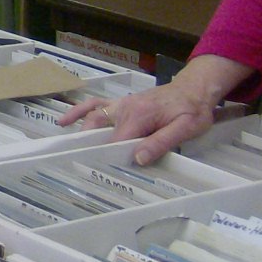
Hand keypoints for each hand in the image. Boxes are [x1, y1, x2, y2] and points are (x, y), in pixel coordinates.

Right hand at [58, 81, 217, 165]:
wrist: (195, 88)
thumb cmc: (193, 109)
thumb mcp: (186, 128)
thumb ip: (161, 142)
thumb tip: (137, 158)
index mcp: (139, 116)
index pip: (116, 141)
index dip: (109, 157)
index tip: (103, 172)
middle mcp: (125, 108)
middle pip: (100, 130)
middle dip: (89, 147)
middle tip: (81, 166)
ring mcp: (121, 104)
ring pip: (93, 116)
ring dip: (79, 130)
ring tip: (67, 146)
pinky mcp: (122, 102)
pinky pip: (96, 104)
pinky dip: (79, 111)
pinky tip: (66, 120)